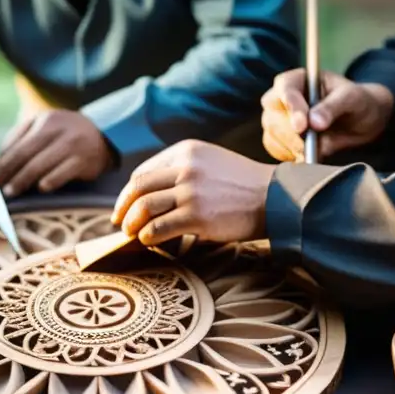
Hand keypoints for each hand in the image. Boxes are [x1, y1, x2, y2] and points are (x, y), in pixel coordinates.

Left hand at [0, 110, 113, 196]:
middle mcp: (59, 131)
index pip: (19, 144)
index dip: (4, 162)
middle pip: (26, 155)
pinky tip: (40, 188)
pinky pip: (62, 174)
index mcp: (46, 121)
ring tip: (12, 192)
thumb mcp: (45, 125)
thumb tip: (0, 158)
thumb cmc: (66, 133)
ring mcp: (73, 146)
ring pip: (41, 166)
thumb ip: (21, 136)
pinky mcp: (84, 161)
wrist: (104, 136)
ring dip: (23, 181)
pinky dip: (49, 182)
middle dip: (10, 174)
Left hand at [111, 140, 275, 245]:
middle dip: (123, 208)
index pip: (143, 172)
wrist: (275, 198)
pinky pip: (159, 227)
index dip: (129, 192)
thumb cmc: (243, 185)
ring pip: (144, 207)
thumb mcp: (211, 162)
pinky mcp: (197, 215)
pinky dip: (148, 236)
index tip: (124, 206)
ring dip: (132, 224)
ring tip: (132, 234)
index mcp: (186, 151)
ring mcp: (191, 191)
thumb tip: (151, 193)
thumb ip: (183, 170)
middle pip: (138, 188)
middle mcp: (185, 167)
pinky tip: (149, 241)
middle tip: (119, 223)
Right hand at [260, 68, 393, 161]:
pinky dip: (289, 155)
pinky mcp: (281, 138)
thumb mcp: (352, 98)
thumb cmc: (356, 101)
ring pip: (272, 133)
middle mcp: (283, 97)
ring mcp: (279, 118)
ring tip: (313, 150)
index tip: (302, 126)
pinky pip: (275, 148)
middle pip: (272, 114)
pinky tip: (306, 156)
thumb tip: (314, 123)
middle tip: (309, 145)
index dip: (291, 107)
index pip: (285, 88)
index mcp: (298, 79)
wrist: (361, 121)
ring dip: (291, 146)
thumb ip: (333, 107)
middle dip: (290, 132)